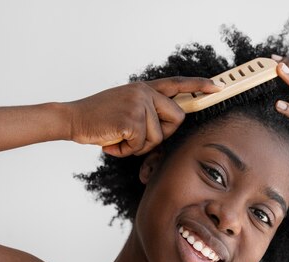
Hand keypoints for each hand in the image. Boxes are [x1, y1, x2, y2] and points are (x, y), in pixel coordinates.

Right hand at [65, 77, 221, 156]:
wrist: (72, 119)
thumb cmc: (98, 120)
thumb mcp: (125, 107)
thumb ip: (145, 111)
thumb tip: (165, 129)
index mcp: (144, 88)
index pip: (177, 84)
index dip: (199, 86)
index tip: (217, 87)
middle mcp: (144, 92)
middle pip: (177, 118)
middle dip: (162, 135)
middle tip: (135, 136)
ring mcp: (139, 104)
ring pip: (158, 138)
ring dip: (138, 147)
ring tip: (117, 138)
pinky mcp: (131, 119)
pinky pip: (141, 146)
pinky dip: (126, 151)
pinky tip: (112, 142)